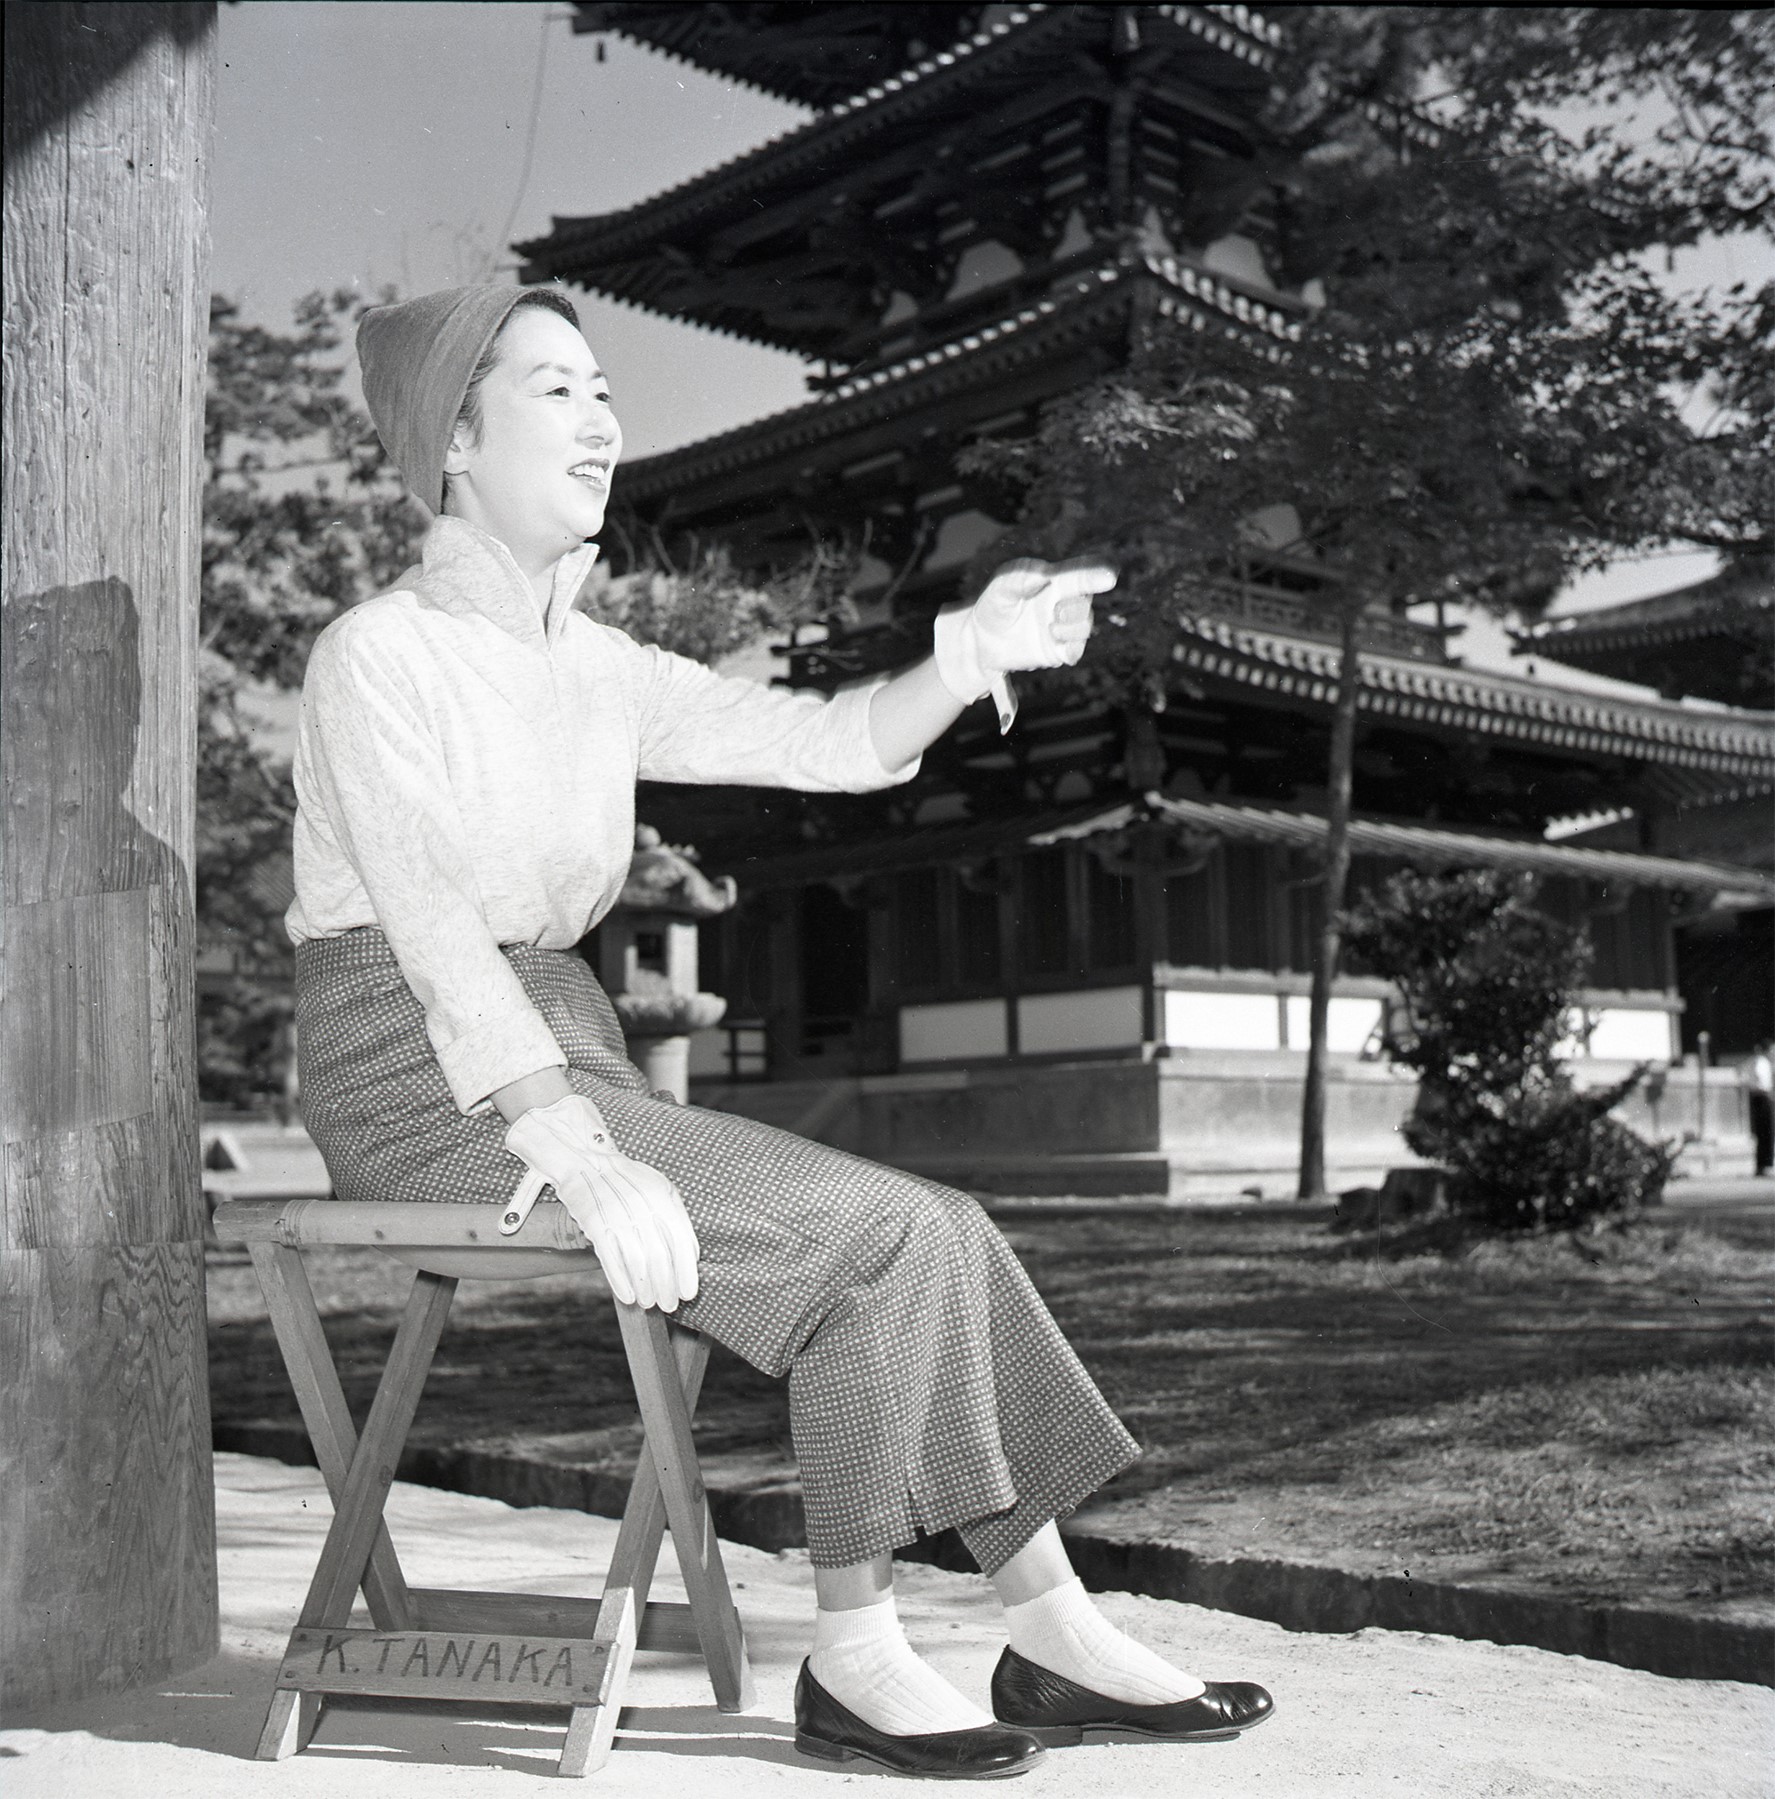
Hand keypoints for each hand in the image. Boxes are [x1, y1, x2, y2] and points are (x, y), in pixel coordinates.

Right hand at [503, 1093, 699, 1310]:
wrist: (586, 1161)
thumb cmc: (629, 1179)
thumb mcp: (661, 1189)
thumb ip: (677, 1219)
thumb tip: (693, 1255)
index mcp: (664, 1199)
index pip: (681, 1242)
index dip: (686, 1272)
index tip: (689, 1293)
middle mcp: (643, 1208)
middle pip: (660, 1258)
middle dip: (667, 1287)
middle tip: (669, 1304)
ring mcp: (618, 1217)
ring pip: (637, 1263)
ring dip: (645, 1289)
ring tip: (649, 1303)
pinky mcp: (595, 1225)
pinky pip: (611, 1260)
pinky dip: (621, 1282)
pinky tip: (628, 1296)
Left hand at [933, 558, 1115, 729]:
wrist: (982, 642)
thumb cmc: (994, 606)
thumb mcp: (1000, 588)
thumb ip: (1020, 576)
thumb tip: (1046, 573)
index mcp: (1055, 581)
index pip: (1081, 573)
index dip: (1097, 572)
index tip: (1110, 574)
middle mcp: (1064, 602)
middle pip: (1086, 601)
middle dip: (1075, 607)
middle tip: (1055, 612)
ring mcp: (1064, 627)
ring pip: (1085, 625)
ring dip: (1071, 627)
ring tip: (1049, 628)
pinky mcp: (1060, 650)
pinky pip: (1075, 651)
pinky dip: (1069, 649)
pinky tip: (1054, 643)